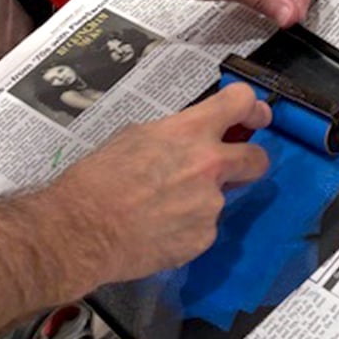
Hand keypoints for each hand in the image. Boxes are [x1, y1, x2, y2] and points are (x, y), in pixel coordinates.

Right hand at [47, 82, 270, 285]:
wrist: (80, 231)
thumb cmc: (97, 178)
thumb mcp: (136, 136)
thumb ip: (175, 135)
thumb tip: (186, 140)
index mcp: (192, 131)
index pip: (241, 101)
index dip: (252, 106)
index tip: (252, 116)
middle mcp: (210, 165)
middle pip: (258, 158)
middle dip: (250, 160)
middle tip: (232, 166)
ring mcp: (211, 204)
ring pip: (221, 198)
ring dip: (200, 200)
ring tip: (160, 209)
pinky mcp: (204, 237)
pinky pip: (204, 227)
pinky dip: (187, 228)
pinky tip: (157, 230)